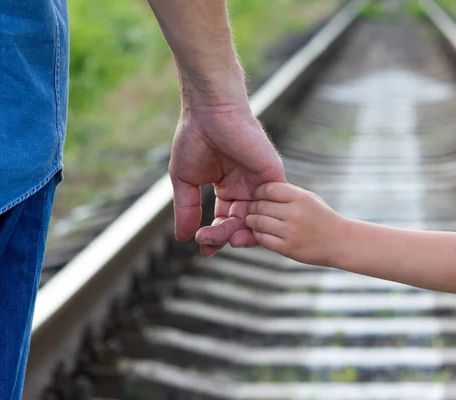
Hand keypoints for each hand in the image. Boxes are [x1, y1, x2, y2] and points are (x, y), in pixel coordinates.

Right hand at [169, 104, 284, 256]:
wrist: (210, 111)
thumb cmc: (195, 138)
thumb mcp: (185, 180)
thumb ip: (187, 209)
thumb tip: (182, 237)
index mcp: (227, 187)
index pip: (225, 219)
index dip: (215, 236)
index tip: (204, 248)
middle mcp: (245, 187)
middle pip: (240, 222)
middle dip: (225, 236)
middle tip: (209, 242)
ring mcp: (260, 182)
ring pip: (255, 218)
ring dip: (241, 232)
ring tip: (226, 240)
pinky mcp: (272, 175)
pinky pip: (272, 204)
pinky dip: (261, 219)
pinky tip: (246, 227)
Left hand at [246, 182, 346, 264]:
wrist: (340, 242)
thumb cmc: (322, 217)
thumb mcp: (309, 198)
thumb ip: (288, 192)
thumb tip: (262, 188)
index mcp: (301, 198)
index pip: (268, 189)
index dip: (258, 192)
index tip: (258, 196)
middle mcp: (295, 214)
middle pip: (260, 206)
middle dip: (252, 207)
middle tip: (251, 209)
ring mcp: (291, 232)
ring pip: (258, 222)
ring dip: (251, 220)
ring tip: (252, 220)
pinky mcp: (288, 248)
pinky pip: (263, 239)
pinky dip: (257, 234)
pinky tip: (260, 232)